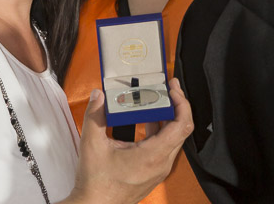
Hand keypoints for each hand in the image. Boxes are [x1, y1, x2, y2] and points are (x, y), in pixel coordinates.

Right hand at [62, 79, 193, 203]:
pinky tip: (147, 119)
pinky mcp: (154, 171)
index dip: (181, 103)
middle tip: (168, 88)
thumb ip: (95, 116)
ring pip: (173, 138)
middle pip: (181, 129)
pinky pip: (165, 147)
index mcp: (152, 156)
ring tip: (157, 100)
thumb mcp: (92, 145)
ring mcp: (159, 169)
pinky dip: (161, 130)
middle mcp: (161, 163)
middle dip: (176, 105)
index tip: (173, 89)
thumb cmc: (97, 184)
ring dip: (168, 117)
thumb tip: (98, 96)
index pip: (182, 125)